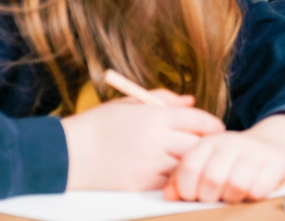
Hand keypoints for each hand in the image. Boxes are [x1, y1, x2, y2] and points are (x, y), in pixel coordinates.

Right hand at [62, 89, 225, 190]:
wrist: (68, 154)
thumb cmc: (99, 124)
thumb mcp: (130, 103)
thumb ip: (164, 99)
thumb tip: (191, 101)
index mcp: (154, 116)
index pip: (198, 120)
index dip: (213, 124)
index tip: (216, 128)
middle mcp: (156, 140)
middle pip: (198, 144)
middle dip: (207, 144)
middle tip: (211, 145)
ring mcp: (150, 164)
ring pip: (187, 165)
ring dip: (193, 162)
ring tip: (194, 159)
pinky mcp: (142, 183)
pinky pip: (171, 181)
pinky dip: (176, 177)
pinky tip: (175, 172)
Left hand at [164, 114, 284, 202]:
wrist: (271, 146)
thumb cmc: (232, 162)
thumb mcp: (206, 163)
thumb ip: (183, 178)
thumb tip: (169, 195)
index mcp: (209, 142)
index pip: (189, 167)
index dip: (187, 190)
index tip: (192, 197)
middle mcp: (231, 141)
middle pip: (212, 180)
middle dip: (211, 197)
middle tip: (215, 198)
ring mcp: (255, 150)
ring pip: (236, 186)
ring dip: (233, 198)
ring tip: (234, 195)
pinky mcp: (276, 161)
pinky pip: (259, 188)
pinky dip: (254, 196)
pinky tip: (253, 191)